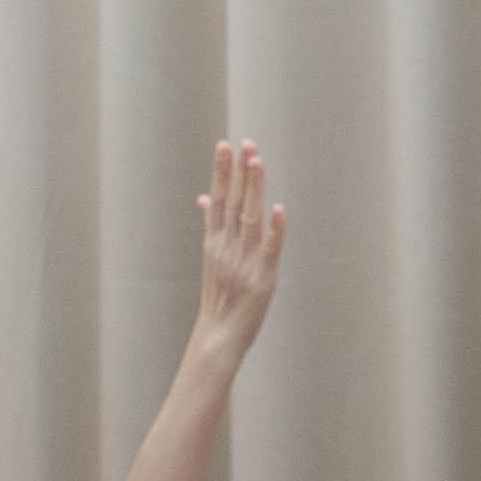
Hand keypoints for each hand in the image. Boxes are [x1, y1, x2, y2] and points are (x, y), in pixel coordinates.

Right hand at [186, 138, 284, 364]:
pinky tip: (278, 208)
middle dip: (239, 173)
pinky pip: (270, 249)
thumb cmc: (219, 295)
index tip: (224, 145)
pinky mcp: (263, 278)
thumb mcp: (211, 256)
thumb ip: (211, 224)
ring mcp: (244, 262)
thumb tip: (203, 197)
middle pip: (233, 203)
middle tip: (246, 144)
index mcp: (214, 241)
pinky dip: (274, 229)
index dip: (221, 171)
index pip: (217, 198)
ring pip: (250, 218)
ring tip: (257, 163)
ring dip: (254, 190)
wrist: (218, 335)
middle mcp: (227, 247)